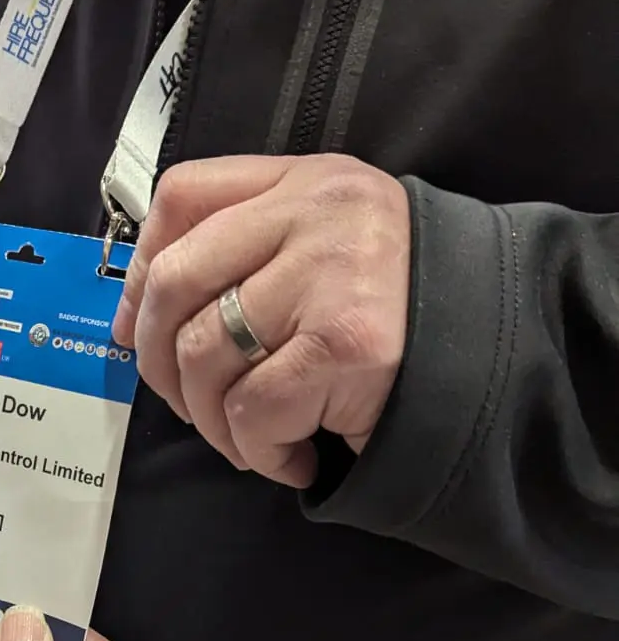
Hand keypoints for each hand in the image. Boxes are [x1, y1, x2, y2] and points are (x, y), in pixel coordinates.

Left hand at [111, 154, 410, 487]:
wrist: (505, 355)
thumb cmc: (397, 316)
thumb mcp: (326, 248)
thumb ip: (242, 256)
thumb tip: (135, 318)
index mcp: (306, 182)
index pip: (185, 196)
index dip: (140, 269)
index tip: (136, 327)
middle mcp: (318, 214)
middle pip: (177, 281)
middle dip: (160, 361)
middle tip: (189, 404)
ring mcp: (332, 276)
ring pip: (205, 356)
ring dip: (214, 422)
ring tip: (252, 440)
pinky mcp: (347, 345)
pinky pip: (252, 409)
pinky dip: (259, 451)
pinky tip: (294, 458)